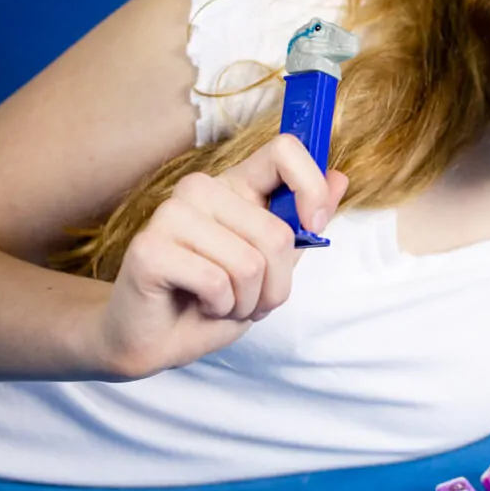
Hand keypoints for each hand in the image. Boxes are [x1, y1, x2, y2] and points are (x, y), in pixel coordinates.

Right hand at [95, 134, 347, 378]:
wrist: (159, 340)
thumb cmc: (214, 299)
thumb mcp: (273, 264)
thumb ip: (302, 222)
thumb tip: (340, 178)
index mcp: (234, 186)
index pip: (284, 150)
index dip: (312, 185)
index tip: (315, 224)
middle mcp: (200, 190)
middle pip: (277, 232)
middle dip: (276, 284)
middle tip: (251, 298)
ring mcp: (170, 214)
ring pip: (250, 262)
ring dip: (248, 300)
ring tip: (223, 303)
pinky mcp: (149, 248)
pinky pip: (217, 281)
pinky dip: (220, 307)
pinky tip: (199, 305)